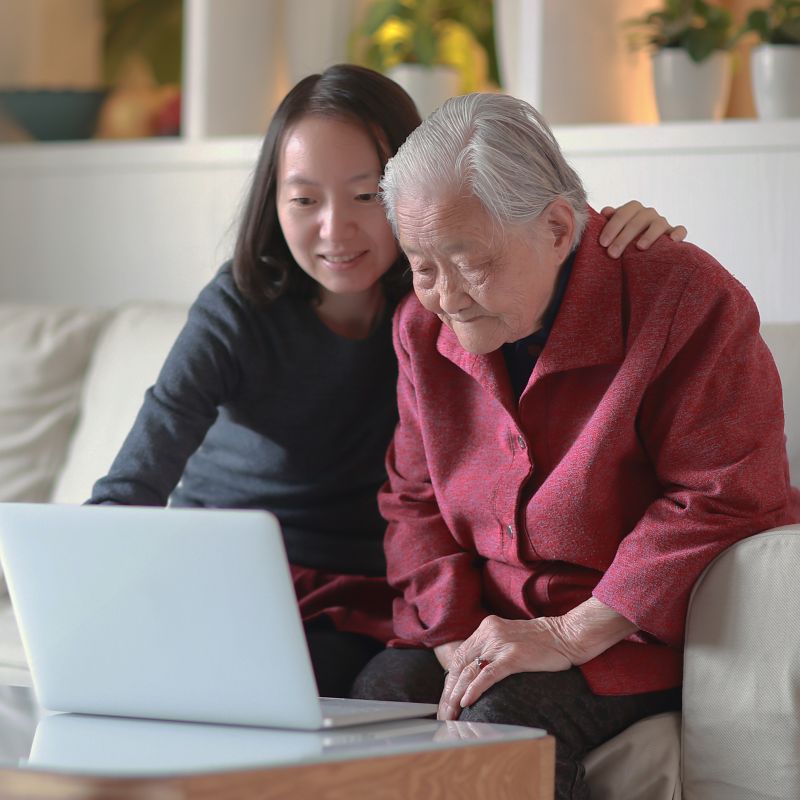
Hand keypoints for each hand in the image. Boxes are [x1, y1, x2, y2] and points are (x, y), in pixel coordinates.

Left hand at [437, 615, 572, 720]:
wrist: (569, 634)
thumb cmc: (544, 642)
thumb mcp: (511, 639)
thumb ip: (494, 650)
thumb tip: (477, 674)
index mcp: (487, 628)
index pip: (460, 657)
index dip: (450, 680)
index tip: (446, 701)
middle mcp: (489, 633)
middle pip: (460, 665)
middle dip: (449, 692)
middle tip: (444, 714)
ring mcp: (500, 644)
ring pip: (469, 672)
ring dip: (457, 696)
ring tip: (451, 715)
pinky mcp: (513, 656)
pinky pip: (488, 675)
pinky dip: (474, 690)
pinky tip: (466, 703)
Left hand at [599, 201, 686, 258]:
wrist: (640, 250)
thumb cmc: (623, 239)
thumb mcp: (614, 230)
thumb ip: (609, 221)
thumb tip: (606, 211)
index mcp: (633, 210)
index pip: (622, 213)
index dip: (612, 227)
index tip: (603, 243)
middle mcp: (648, 213)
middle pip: (638, 220)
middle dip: (624, 237)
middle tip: (612, 253)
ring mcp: (662, 223)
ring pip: (658, 224)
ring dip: (649, 235)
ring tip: (639, 247)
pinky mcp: (674, 233)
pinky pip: (680, 230)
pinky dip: (678, 233)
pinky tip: (672, 241)